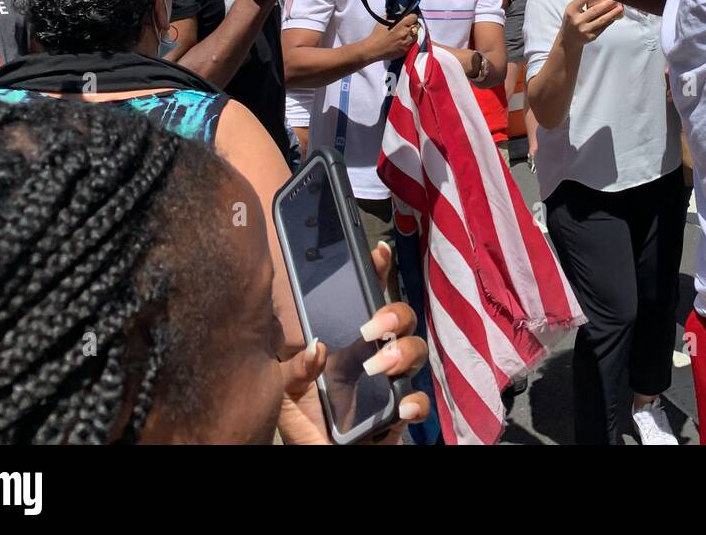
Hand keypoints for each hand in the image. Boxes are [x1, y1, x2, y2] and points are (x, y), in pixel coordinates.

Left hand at [278, 242, 430, 444]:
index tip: (377, 251)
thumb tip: (317, 346)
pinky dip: (416, 403)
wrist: (314, 455)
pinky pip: (420, 402)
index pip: (367, 299)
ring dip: (403, 353)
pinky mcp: (398, 415)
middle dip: (394, 314)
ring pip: (417, 352)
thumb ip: (295, 367)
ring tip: (379, 367)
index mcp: (347, 343)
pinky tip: (401, 407)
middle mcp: (374, 356)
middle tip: (371, 329)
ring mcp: (390, 384)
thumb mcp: (285, 389)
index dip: (377, 272)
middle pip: (402, 319)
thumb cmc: (302, 419)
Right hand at [363, 13, 419, 63]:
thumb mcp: (383, 20)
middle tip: (407, 26)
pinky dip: (409, 41)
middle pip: (416, 26)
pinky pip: (412, 44)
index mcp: (400, 25)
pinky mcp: (406, 50)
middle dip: (412, 25)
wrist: (374, 49)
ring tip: (405, 34)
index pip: (414, 17)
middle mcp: (406, 33)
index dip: (412, 17)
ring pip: (416, 36)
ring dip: (412, 34)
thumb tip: (400, 13)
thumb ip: (393, 16)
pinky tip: (402, 41)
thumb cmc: (377, 34)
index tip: (409, 17)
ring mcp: (407, 42)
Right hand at [561, 0, 622, 45]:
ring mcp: (584, 30)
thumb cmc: (572, 20)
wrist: (569, 39)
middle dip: (607, 4)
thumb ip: (581, 2)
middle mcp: (577, 21)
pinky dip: (609, 21)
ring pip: (601, 20)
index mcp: (571, 11)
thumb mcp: (571, 10)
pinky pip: (602, 27)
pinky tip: (615, 17)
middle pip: (595, 10)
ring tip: (620, 8)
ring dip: (612, 13)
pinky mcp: (591, 37)